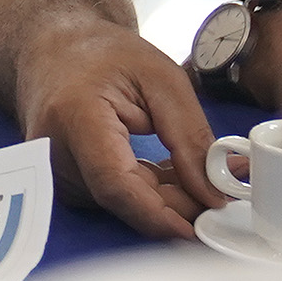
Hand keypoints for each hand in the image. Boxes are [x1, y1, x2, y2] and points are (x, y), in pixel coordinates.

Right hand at [15, 19, 223, 241]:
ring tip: (204, 172)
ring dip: (170, 198)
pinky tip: (176, 173)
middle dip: (181, 205)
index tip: (199, 228)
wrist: (54, 52)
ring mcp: (57, 174)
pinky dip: (153, 192)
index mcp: (75, 117)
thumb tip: (212, 195)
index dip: (159, 213)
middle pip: (125, 201)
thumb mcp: (162, 80)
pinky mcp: (67, 184)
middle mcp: (56, 155)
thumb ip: (189, 137)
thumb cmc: (104, 56)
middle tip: (227, 189)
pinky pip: (119, 199)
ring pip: (126, 205)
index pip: (116, 183)